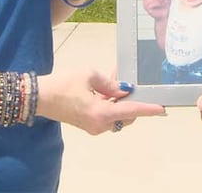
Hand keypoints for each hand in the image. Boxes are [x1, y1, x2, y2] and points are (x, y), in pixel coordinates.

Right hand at [36, 68, 164, 134]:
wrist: (39, 97)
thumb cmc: (62, 85)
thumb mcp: (88, 75)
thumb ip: (110, 83)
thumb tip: (123, 90)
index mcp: (101, 114)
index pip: (131, 111)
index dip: (148, 108)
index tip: (162, 108)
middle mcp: (99, 124)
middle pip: (126, 115)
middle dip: (131, 100)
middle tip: (133, 83)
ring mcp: (93, 126)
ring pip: (116, 114)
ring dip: (119, 100)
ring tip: (117, 79)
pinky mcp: (87, 123)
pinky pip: (105, 114)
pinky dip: (109, 102)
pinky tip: (108, 86)